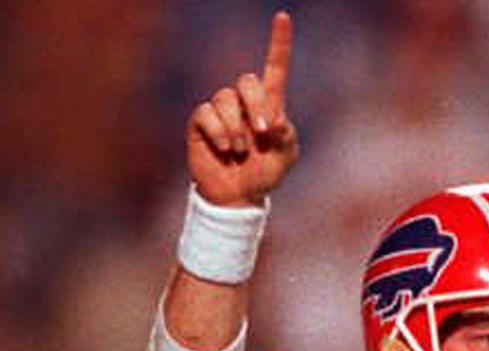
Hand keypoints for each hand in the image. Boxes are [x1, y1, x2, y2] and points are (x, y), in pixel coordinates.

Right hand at [187, 12, 297, 206]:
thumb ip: (286, 137)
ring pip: (225, 99)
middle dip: (257, 106)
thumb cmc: (264, 174)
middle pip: (247, 80)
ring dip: (237, 129)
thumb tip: (275, 120)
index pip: (274, 68)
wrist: (238, 195)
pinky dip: (220, 133)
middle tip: (264, 133)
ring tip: (240, 151)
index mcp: (269, 105)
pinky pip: (207, 114)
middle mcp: (243, 101)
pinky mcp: (201, 122)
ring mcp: (221, 110)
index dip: (278, 43)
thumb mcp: (285, 157)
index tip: (283, 17)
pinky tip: (225, 149)